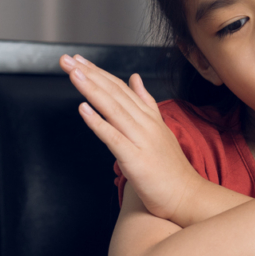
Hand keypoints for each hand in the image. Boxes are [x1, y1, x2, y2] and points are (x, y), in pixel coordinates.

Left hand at [59, 54, 201, 222]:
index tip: (80, 60)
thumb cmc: (170, 169)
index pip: (120, 88)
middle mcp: (146, 124)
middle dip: (89, 75)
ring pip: (113, 109)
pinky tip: (83, 109)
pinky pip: (113, 137)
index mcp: (149, 116)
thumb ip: (146, 103)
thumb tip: (135, 78)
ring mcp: (141, 140)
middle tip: (67, 60)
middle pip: (114, 94)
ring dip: (92, 90)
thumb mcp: (159, 128)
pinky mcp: (135, 159)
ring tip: (74, 74)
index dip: (99, 72)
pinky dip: (98, 122)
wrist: (186, 195)